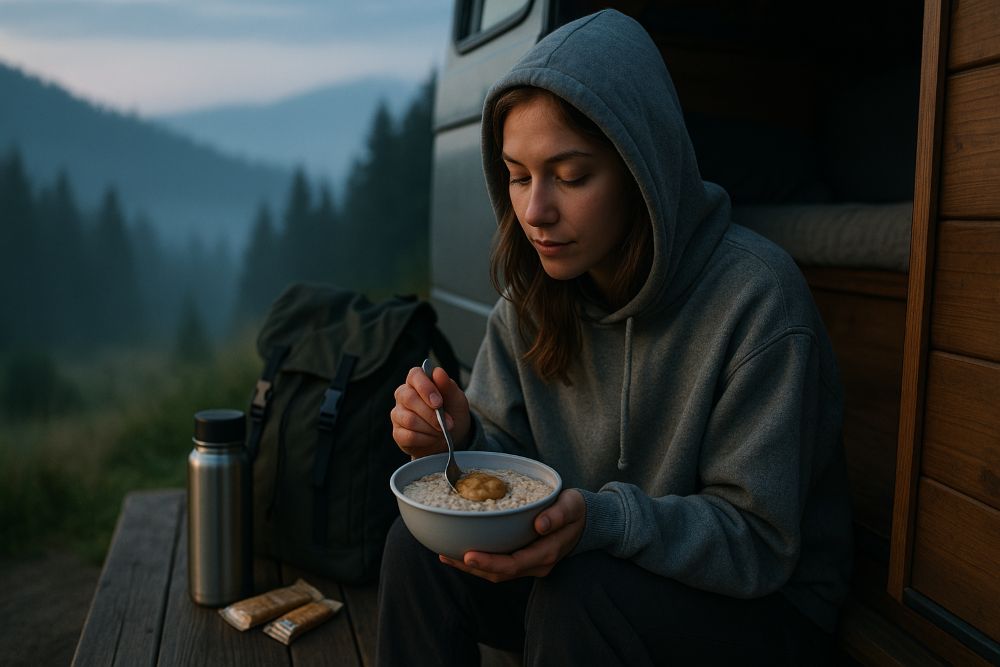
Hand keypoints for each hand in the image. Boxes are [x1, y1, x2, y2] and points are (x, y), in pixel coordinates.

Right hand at [390, 365, 470, 457]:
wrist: (452, 436)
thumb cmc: (453, 412)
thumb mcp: (457, 399)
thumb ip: (448, 386)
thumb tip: (438, 372)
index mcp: (418, 381)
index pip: (415, 376)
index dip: (426, 388)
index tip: (439, 403)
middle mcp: (403, 394)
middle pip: (409, 399)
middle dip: (431, 414)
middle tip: (448, 423)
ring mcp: (398, 414)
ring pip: (409, 420)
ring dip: (431, 428)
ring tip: (441, 431)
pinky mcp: (397, 433)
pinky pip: (408, 436)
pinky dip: (425, 440)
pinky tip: (432, 438)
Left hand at [439, 489, 585, 581]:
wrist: (585, 521)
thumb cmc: (576, 510)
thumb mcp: (572, 506)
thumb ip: (558, 515)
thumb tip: (541, 525)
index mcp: (546, 553)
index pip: (513, 564)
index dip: (489, 562)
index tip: (468, 555)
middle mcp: (536, 564)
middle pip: (499, 573)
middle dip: (471, 568)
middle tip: (446, 555)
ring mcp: (529, 565)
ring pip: (496, 573)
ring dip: (470, 567)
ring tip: (445, 554)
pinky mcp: (523, 560)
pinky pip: (498, 566)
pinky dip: (479, 561)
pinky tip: (460, 551)